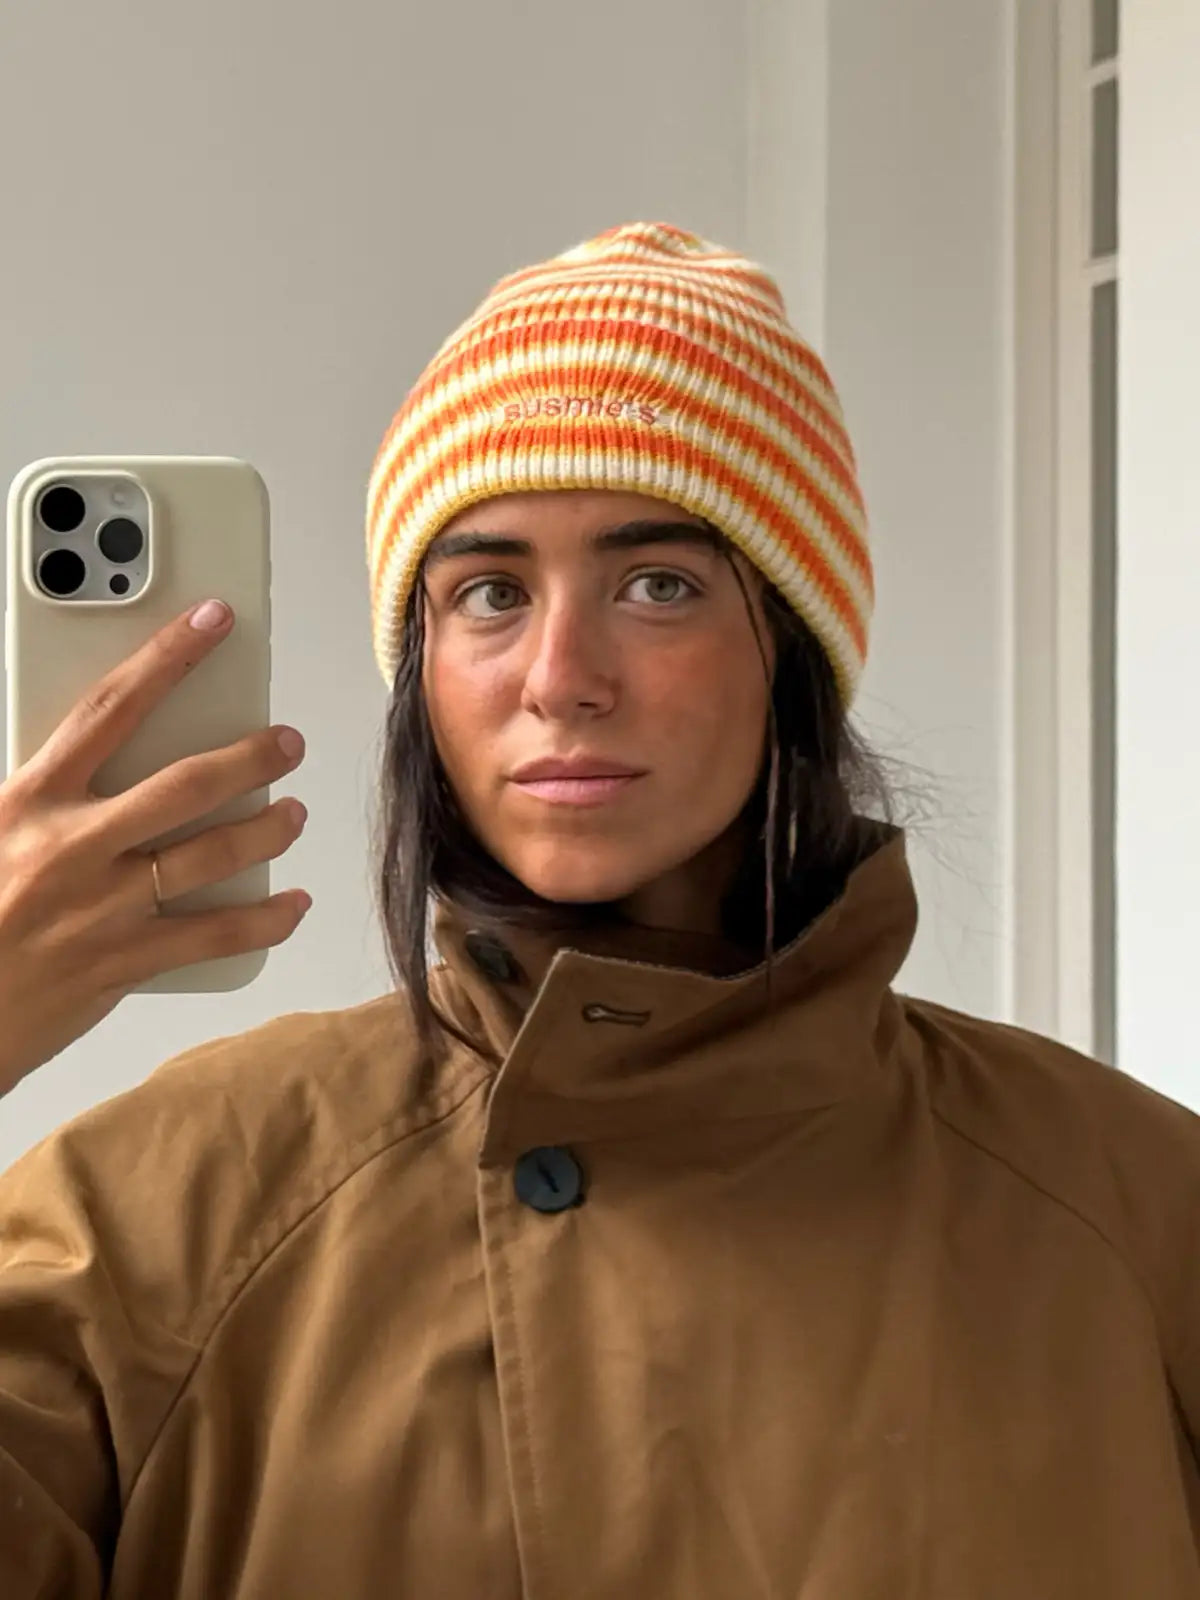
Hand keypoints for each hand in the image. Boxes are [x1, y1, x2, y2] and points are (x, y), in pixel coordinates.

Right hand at [0, 600, 309, 1099]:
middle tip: (288, 743)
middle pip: (183, 786)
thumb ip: (40, 788)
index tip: (212, 621)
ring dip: (266, 831)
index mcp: (28, 800)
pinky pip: (211, 935)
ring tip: (294, 815)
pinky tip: (292, 906)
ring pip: (209, 856)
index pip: (109, 708)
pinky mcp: (121, 963)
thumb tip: (92, 749)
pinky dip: (263, 920)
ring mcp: (101, 907)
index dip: (166, 657)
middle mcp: (71, 846)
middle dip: (248, 758)